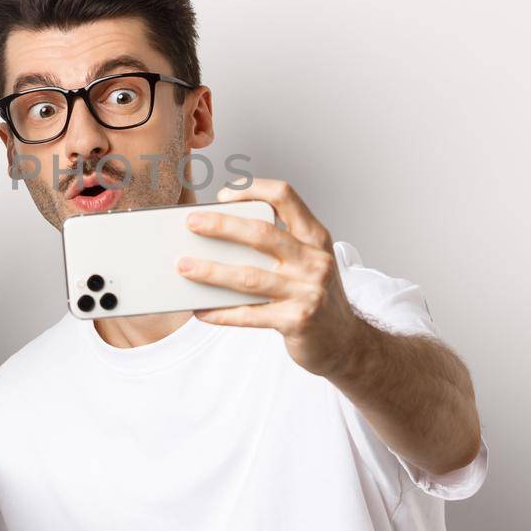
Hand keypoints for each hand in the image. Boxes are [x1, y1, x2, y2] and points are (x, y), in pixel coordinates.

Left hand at [177, 177, 366, 376]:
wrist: (346, 342)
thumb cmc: (315, 295)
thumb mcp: (308, 261)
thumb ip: (277, 245)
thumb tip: (218, 235)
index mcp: (315, 237)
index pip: (285, 196)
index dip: (253, 188)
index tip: (224, 194)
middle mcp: (314, 260)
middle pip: (261, 233)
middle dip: (221, 225)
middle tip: (191, 222)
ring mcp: (307, 291)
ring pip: (249, 276)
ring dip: (211, 271)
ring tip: (184, 267)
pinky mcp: (297, 321)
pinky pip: (249, 315)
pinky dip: (221, 312)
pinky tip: (201, 310)